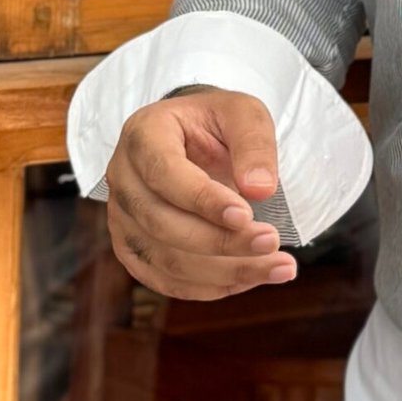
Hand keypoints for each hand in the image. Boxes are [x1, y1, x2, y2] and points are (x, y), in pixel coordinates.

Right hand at [103, 85, 299, 300]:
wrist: (194, 137)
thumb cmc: (218, 121)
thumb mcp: (243, 113)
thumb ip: (254, 143)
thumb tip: (260, 190)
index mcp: (143, 134)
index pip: (164, 173)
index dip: (203, 200)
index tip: (246, 215)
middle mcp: (123, 178)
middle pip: (162, 223)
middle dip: (221, 241)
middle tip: (272, 242)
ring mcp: (122, 217)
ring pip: (165, 259)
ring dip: (224, 271)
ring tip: (279, 266)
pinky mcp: (132, 248)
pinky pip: (164, 280)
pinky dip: (208, 286)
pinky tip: (250, 277)